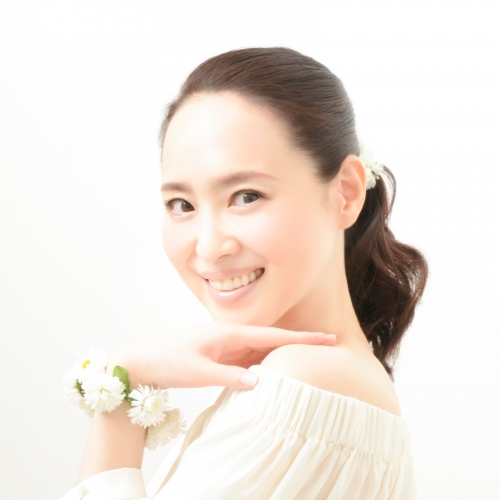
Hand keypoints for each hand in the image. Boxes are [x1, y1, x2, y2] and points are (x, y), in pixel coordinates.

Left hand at [109, 320, 336, 389]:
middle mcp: (230, 336)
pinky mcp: (219, 355)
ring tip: (309, 358)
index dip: (302, 337)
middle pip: (272, 339)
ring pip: (262, 349)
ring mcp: (225, 345)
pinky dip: (265, 364)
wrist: (141, 358)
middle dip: (300, 343)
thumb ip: (229, 377)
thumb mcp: (197, 372)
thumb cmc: (166, 360)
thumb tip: (260, 382)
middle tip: (329, 346)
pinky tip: (276, 370)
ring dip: (284, 353)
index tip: (327, 337)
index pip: (273, 334)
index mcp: (228, 333)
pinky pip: (248, 359)